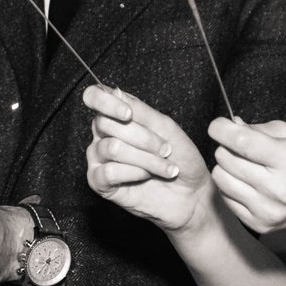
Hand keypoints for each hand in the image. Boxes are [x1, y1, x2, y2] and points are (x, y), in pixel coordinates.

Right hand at [84, 86, 211, 234]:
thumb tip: (115, 92)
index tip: (128, 114)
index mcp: (116, 116)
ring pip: (111, 148)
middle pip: (105, 123)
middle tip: (165, 149)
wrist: (191, 193)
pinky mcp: (99, 183)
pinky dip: (135, 173)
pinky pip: (109, 172)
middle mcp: (103, 135)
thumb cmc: (181, 158)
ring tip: (166, 167)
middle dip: (143, 137)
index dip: (105, 102)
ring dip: (146, 158)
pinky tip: (147, 177)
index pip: (94, 97)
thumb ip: (141, 111)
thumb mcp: (166, 128)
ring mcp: (99, 159)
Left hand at [207, 118, 285, 234]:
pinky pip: (225, 197)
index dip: (222, 129)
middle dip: (226, 147)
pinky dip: (231, 186)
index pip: (242, 141)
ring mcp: (268, 210)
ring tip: (243, 165)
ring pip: (220, 178)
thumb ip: (261, 128)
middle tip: (239, 147)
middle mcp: (279, 188)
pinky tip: (248, 183)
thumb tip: (230, 125)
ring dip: (225, 167)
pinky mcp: (259, 224)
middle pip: (226, 159)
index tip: (218, 126)